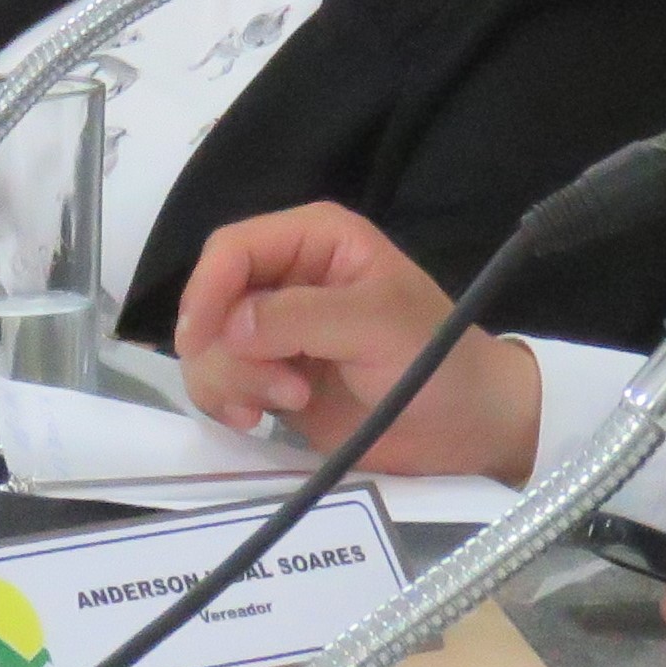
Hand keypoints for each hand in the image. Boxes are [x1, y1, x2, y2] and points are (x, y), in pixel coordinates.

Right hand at [174, 202, 543, 482]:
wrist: (463, 427)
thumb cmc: (435, 360)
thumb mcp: (377, 325)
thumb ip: (300, 317)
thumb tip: (228, 328)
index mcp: (315, 239)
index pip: (232, 248)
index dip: (208, 289)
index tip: (202, 341)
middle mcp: (286, 277)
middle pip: (210, 301)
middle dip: (228, 349)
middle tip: (281, 388)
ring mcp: (274, 331)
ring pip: (207, 347)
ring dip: (233, 381)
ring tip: (291, 401)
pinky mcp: (270, 378)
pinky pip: (217, 383)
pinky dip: (227, 402)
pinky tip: (258, 421)